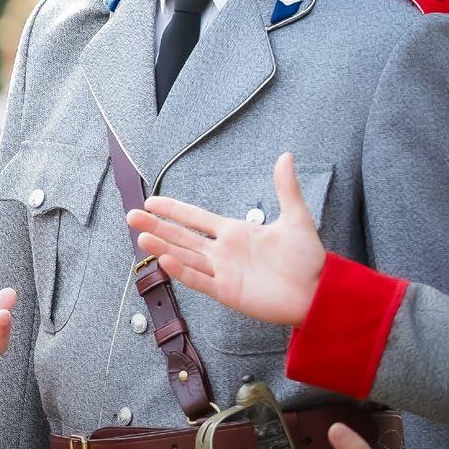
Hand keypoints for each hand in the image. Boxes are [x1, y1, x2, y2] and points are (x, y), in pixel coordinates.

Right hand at [126, 152, 324, 325]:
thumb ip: (286, 188)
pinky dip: (183, 271)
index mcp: (234, 232)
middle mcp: (223, 252)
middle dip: (157, 226)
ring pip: (185, 257)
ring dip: (163, 247)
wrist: (317, 291)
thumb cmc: (307, 258)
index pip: (195, 218)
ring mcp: (223, 273)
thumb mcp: (296, 218)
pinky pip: (200, 281)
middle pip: (182, 236)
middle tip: (131, 215)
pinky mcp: (228, 292)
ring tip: (140, 236)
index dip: (173, 209)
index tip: (151, 201)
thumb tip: (285, 155)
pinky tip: (165, 259)